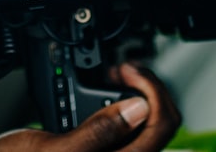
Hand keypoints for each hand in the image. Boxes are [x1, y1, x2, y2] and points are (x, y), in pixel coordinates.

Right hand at [0, 63, 180, 151]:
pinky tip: (100, 96)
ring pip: (145, 124)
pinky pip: (127, 128)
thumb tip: (139, 108)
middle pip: (160, 122)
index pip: (162, 124)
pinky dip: (120, 105)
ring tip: (111, 78)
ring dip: (134, 94)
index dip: (152, 90)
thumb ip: (99, 132)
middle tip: (121, 71)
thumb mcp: (54, 150)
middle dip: (145, 89)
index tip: (128, 72)